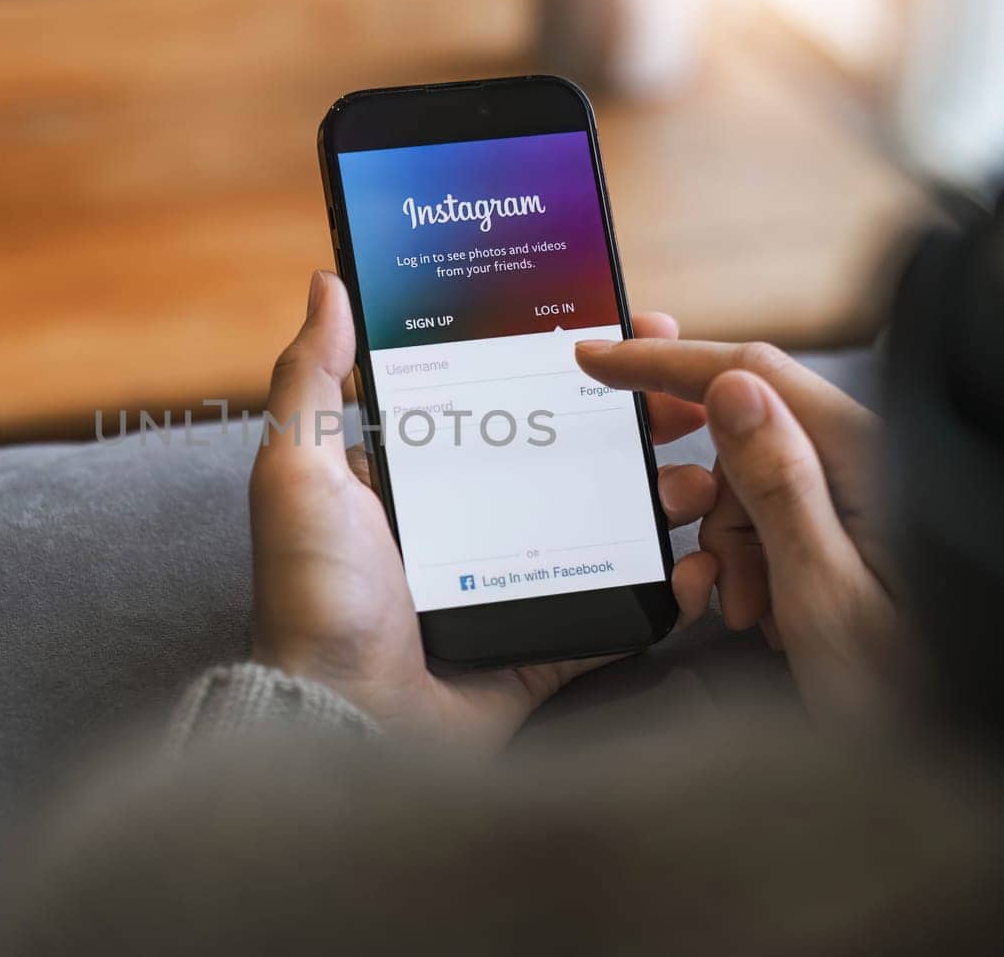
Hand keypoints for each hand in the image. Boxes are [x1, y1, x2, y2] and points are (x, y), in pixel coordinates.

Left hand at [249, 272, 717, 749]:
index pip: (507, 399)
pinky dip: (666, 587)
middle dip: (637, 421)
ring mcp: (514, 581)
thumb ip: (311, 381)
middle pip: (572, 454)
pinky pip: (619, 609)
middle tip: (689, 396)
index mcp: (421, 476)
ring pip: (609, 522)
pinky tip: (700, 558)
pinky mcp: (544, 643)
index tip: (623, 327)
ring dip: (665, 492)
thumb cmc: (315, 596)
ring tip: (706, 472)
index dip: (566, 364)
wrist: (341, 719)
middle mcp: (472, 521)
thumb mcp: (298, 472)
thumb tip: (329, 284)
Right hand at [575, 337, 903, 721]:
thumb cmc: (902, 685)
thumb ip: (778, 484)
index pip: (753, 374)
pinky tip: (765, 614)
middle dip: (707, 499)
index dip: (666, 361)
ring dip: (728, 545)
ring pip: (747, 485)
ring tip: (749, 612)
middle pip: (744, 433)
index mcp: (867, 459)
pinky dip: (748, 564)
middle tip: (704, 565)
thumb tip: (731, 388)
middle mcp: (866, 463)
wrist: (942, 756)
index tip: (599, 357)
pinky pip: (769, 521)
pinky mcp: (849, 529)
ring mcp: (858, 497)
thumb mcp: (822, 590)